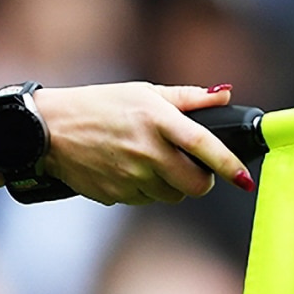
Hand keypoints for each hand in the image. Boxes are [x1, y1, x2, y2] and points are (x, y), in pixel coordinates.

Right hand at [33, 82, 252, 203]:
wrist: (49, 131)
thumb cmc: (99, 105)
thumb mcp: (142, 93)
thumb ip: (187, 98)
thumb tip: (224, 95)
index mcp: (156, 120)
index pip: (203, 145)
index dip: (228, 164)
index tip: (244, 179)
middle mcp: (145, 150)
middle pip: (194, 185)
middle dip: (201, 181)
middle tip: (194, 170)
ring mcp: (129, 176)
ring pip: (170, 196)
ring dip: (170, 185)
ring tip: (150, 163)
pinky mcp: (114, 194)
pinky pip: (144, 200)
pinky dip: (144, 190)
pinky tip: (128, 170)